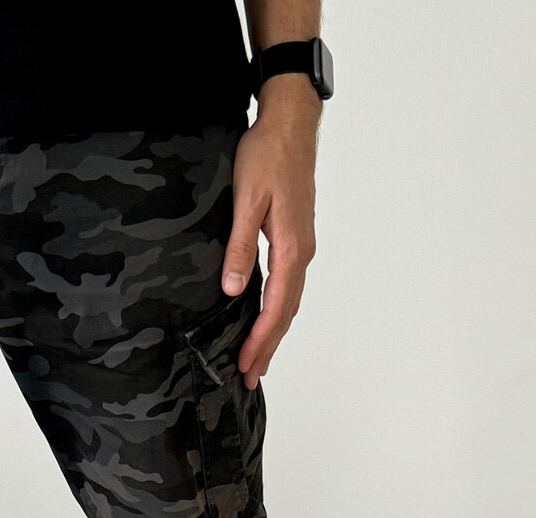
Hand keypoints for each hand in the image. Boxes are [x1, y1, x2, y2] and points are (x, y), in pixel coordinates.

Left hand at [219, 81, 319, 389]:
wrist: (290, 121)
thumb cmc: (267, 154)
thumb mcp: (247, 199)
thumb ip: (240, 246)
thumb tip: (234, 289)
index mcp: (291, 249)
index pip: (276, 309)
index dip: (260, 342)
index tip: (245, 366)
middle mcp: (301, 252)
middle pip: (286, 313)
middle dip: (268, 347)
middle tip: (251, 377)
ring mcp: (301, 245)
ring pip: (289, 301)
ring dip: (273, 331)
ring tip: (257, 357)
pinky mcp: (295, 236)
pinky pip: (288, 285)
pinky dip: (278, 309)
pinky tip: (265, 317)